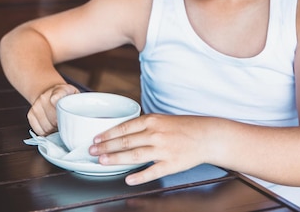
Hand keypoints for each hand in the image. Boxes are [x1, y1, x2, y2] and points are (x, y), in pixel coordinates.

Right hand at [27, 83, 79, 135]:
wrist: (49, 91)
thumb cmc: (66, 97)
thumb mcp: (76, 96)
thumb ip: (80, 104)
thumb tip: (85, 120)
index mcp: (60, 90)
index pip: (57, 97)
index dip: (57, 103)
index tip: (60, 109)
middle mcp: (45, 97)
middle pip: (54, 120)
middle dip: (62, 125)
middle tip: (67, 123)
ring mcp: (36, 105)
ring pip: (47, 128)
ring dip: (54, 130)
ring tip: (59, 125)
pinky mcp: (31, 114)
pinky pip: (39, 131)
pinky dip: (46, 133)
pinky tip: (51, 127)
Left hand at [90, 114, 209, 185]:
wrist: (207, 136)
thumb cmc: (183, 127)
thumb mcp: (162, 119)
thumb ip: (143, 125)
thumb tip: (122, 132)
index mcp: (152, 121)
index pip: (124, 127)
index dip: (107, 134)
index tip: (95, 139)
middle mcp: (156, 134)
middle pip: (125, 141)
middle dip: (106, 147)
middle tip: (91, 151)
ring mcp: (163, 149)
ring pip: (134, 156)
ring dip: (116, 159)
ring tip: (102, 162)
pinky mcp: (171, 164)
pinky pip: (152, 171)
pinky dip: (139, 176)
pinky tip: (128, 179)